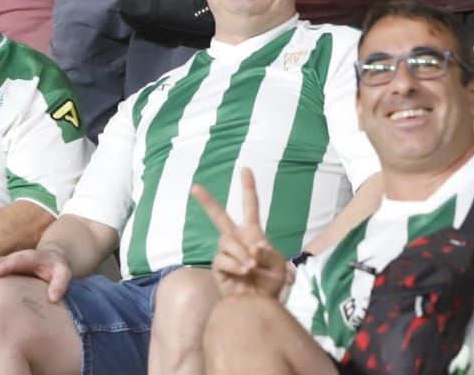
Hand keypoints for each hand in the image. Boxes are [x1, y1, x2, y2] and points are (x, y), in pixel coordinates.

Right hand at [0, 247, 71, 301]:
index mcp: (31, 257)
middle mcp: (16, 258)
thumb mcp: (65, 273)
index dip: (4, 266)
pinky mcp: (2, 269)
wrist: (53, 256)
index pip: (16, 260)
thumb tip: (53, 298)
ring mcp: (7, 262)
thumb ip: (60, 283)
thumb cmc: (57, 266)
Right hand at [193, 169, 287, 298]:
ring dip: (240, 254)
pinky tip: (243, 273)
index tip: (245, 170)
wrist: (259, 304)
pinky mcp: (218, 268)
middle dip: (207, 202)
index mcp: (253, 232)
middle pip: (219, 217)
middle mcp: (237, 239)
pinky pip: (222, 259)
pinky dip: (235, 265)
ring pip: (226, 242)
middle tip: (195, 187)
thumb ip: (268, 253)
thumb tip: (253, 246)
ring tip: (251, 268)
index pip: (251, 206)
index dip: (248, 188)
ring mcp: (226, 253)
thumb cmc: (270, 283)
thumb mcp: (278, 265)